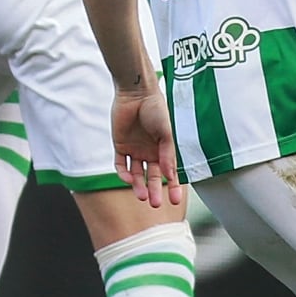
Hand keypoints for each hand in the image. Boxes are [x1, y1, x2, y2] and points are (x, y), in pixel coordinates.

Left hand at [113, 86, 182, 208]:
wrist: (136, 92)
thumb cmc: (155, 109)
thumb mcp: (166, 132)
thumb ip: (167, 153)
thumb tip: (169, 175)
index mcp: (163, 149)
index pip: (169, 173)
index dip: (173, 187)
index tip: (175, 201)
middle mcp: (149, 152)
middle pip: (152, 177)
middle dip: (154, 191)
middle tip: (155, 204)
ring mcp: (134, 150)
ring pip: (136, 174)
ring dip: (139, 186)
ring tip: (141, 196)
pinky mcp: (120, 146)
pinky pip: (121, 164)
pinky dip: (124, 173)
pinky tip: (128, 179)